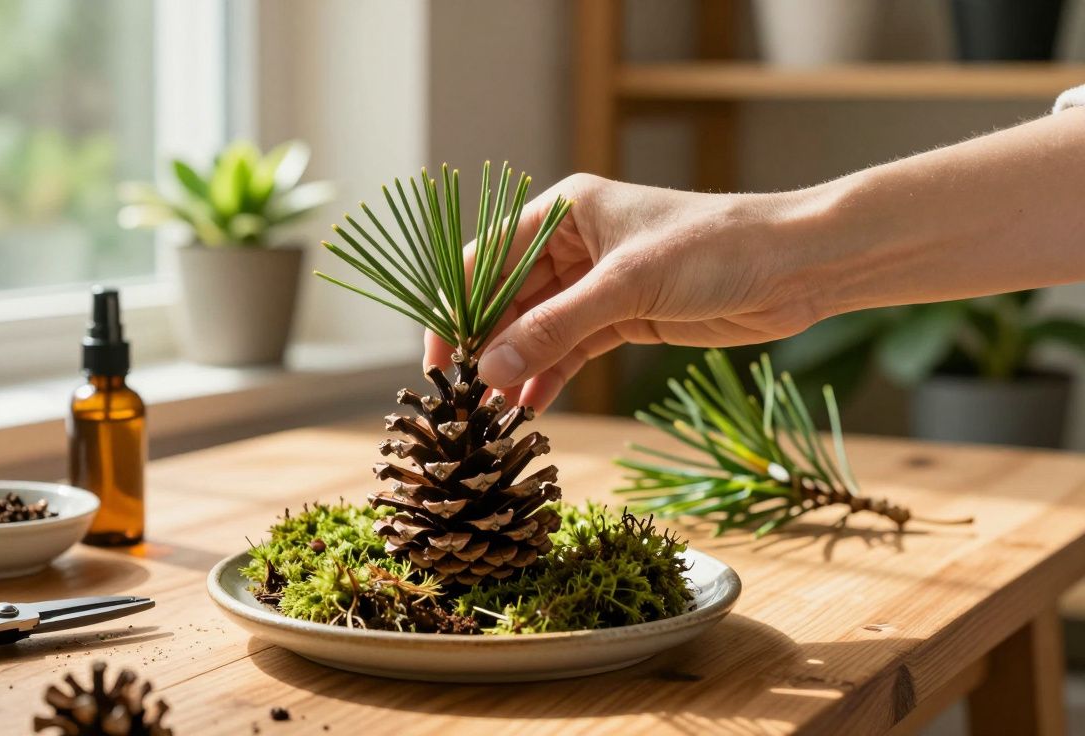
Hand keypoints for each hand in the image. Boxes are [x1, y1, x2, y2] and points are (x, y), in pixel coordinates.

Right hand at [425, 174, 822, 411]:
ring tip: (493, 415)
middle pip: (507, 300)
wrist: (796, 266)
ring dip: (515, 369)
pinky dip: (549, 377)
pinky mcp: (624, 318)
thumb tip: (489, 370)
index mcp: (564, 212)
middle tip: (465, 400)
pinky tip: (531, 409)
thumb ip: (554, 328)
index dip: (456, 309)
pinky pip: (570, 350)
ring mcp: (598, 284)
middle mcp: (572, 245)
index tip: (440, 360)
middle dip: (486, 348)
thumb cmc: (714, 249)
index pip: (486, 260)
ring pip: (537, 330)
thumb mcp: (626, 287)